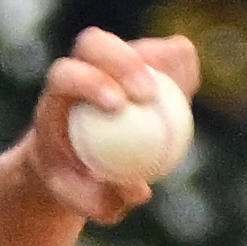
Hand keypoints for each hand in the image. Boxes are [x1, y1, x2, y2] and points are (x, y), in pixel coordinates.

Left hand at [26, 30, 198, 226]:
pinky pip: (169, 56)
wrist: (81, 163)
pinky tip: (190, 92)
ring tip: (184, 90)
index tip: (118, 106)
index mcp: (56, 96)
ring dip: (161, 61)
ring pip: (137, 45)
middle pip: (93, 43)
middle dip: (122, 61)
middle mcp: (80, 68)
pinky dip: (183, 71)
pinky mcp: (145, 59)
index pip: (66, 74)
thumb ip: (106, 200)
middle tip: (149, 94)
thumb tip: (139, 189)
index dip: (91, 82)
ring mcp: (113, 60)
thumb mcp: (88, 202)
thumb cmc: (80, 185)